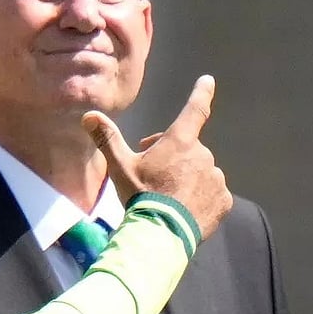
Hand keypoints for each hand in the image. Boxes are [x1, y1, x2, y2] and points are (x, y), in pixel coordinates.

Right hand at [81, 75, 232, 238]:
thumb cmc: (140, 195)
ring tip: (168, 198)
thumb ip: (107, 139)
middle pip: (188, 150)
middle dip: (173, 157)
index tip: (208, 80)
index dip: (201, 93)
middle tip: (152, 175)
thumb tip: (89, 115)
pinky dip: (200, 198)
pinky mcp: (224, 200)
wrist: (161, 233)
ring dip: (187, 178)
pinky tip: (183, 210)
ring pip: (201, 172)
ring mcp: (216, 178)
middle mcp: (203, 155)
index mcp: (180, 142)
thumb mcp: (119, 167)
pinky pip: (212, 193)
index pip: (194, 110)